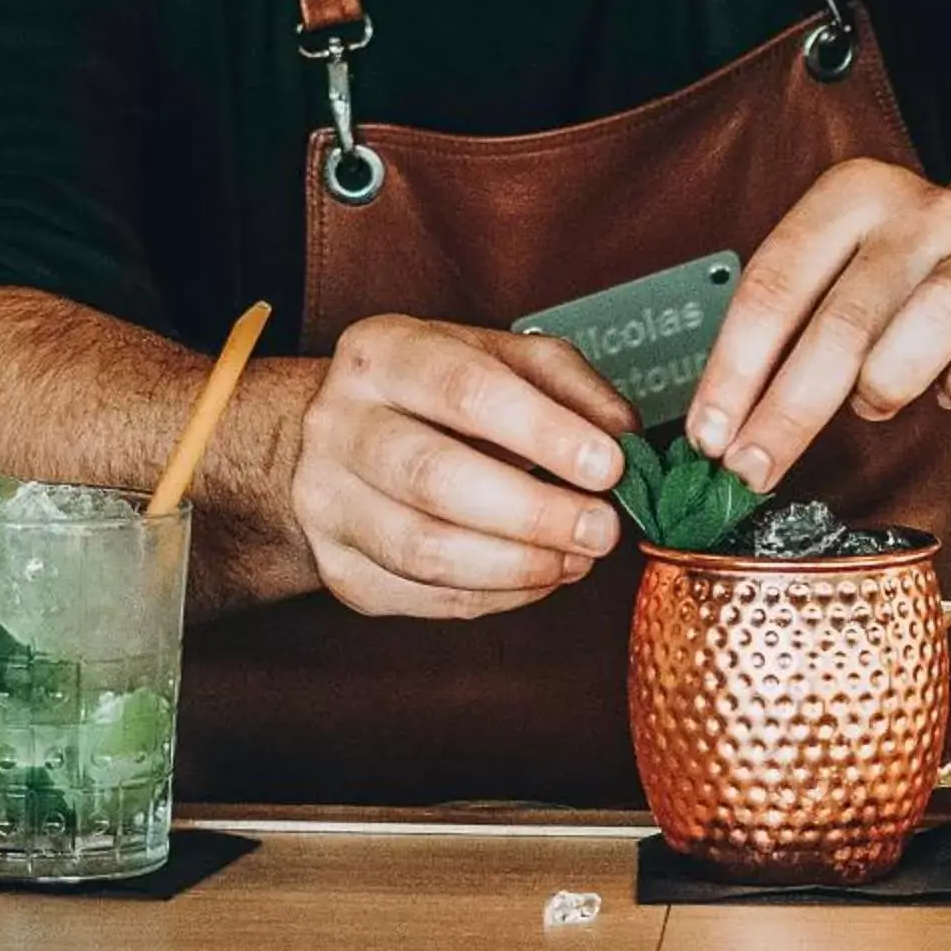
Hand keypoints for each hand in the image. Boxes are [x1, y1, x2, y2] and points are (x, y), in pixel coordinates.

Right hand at [291, 316, 634, 620]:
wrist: (338, 436)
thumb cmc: (434, 392)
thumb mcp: (496, 357)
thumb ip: (566, 384)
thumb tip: (623, 435)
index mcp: (382, 352)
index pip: (465, 389)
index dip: (542, 432)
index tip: (608, 466)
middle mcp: (340, 423)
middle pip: (433, 477)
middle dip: (531, 512)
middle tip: (601, 530)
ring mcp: (328, 501)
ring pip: (423, 549)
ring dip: (516, 566)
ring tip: (577, 559)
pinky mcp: (338, 569)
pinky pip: (421, 598)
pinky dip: (493, 596)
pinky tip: (538, 578)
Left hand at [687, 158, 950, 491]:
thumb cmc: (911, 278)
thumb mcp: (844, 268)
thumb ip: (790, 324)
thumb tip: (722, 418)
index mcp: (854, 194)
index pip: (776, 282)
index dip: (735, 366)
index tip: (708, 434)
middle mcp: (921, 214)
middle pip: (841, 321)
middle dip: (787, 410)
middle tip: (752, 468)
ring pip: (922, 335)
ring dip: (883, 390)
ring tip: (873, 401)